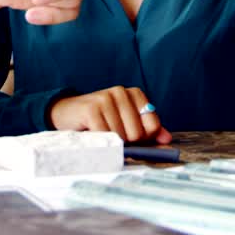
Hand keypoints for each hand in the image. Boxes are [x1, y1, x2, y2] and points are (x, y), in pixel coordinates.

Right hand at [48, 85, 173, 144]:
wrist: (66, 113)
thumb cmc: (100, 121)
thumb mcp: (126, 124)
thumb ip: (148, 130)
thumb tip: (167, 139)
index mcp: (134, 94)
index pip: (153, 125)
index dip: (143, 138)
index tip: (129, 135)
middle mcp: (121, 92)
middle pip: (138, 133)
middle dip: (125, 141)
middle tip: (111, 134)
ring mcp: (106, 98)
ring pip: (122, 136)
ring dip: (110, 142)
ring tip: (100, 133)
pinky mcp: (92, 109)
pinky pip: (106, 136)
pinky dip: (100, 142)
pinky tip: (93, 134)